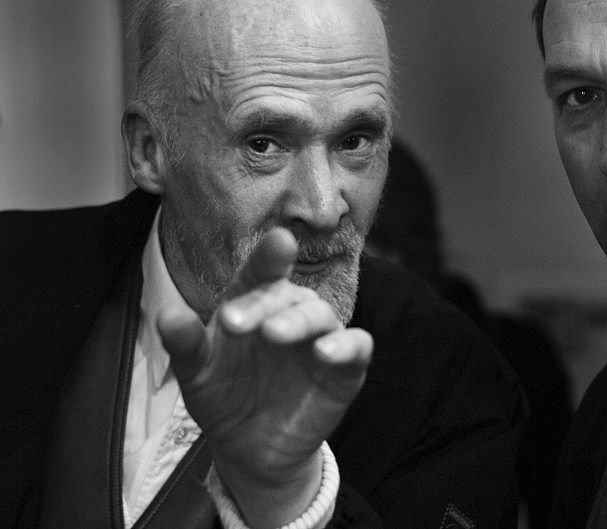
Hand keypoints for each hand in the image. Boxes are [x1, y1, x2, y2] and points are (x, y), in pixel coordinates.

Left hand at [157, 228, 372, 527]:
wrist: (249, 447)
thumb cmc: (224, 395)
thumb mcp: (197, 372)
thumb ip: (186, 343)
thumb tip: (166, 316)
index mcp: (256, 301)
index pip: (263, 272)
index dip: (269, 257)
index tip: (279, 241)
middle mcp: (291, 312)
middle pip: (286, 295)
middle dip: (263, 304)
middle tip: (233, 322)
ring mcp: (321, 337)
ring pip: (320, 315)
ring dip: (298, 321)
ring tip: (274, 333)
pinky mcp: (346, 367)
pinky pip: (356, 346)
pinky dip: (346, 345)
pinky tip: (326, 352)